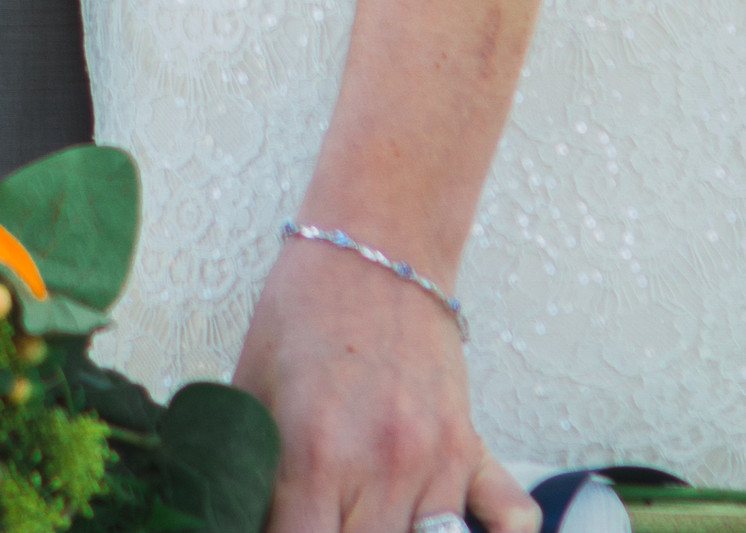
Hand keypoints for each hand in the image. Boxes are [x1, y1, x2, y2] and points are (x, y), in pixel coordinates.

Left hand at [234, 234, 537, 532]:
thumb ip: (247, 471)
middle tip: (317, 514)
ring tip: (363, 514)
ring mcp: (435, 460)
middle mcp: (382, 466)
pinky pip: (510, 520)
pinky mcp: (471, 447)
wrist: (375, 240)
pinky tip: (443, 524)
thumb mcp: (250, 389)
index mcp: (316, 455)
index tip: (277, 528)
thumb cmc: (303, 311)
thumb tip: (235, 517)